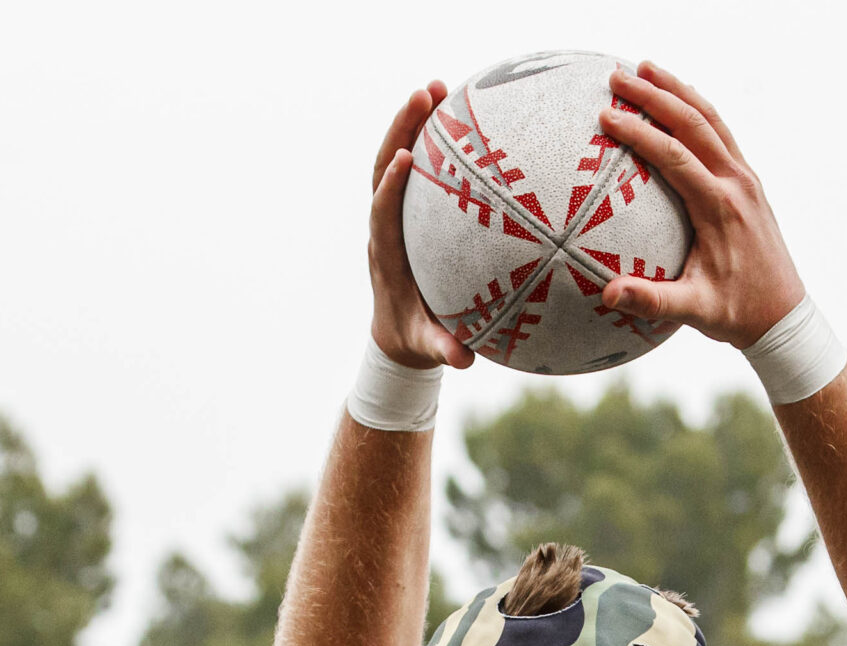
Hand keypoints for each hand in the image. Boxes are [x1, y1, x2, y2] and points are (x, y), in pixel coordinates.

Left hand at [367, 83, 472, 370]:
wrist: (397, 336)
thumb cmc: (415, 340)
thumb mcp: (429, 347)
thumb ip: (443, 349)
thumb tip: (464, 358)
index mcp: (385, 255)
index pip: (382, 213)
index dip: (390, 186)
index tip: (406, 159)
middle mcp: (383, 227)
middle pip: (384, 169)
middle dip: (401, 130)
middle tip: (424, 94)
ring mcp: (393, 214)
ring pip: (398, 159)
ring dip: (412, 123)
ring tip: (437, 86)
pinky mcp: (408, 210)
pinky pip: (418, 167)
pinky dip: (431, 139)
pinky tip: (457, 113)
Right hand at [595, 63, 805, 348]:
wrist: (784, 315)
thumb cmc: (737, 315)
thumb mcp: (695, 312)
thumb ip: (652, 300)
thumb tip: (608, 294)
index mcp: (721, 208)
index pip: (675, 156)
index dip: (640, 133)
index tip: (606, 116)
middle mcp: (737, 184)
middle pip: (694, 123)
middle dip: (655, 95)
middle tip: (617, 77)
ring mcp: (746, 179)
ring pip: (711, 120)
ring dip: (678, 91)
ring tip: (645, 69)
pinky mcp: (748, 183)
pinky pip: (720, 134)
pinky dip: (695, 110)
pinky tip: (675, 101)